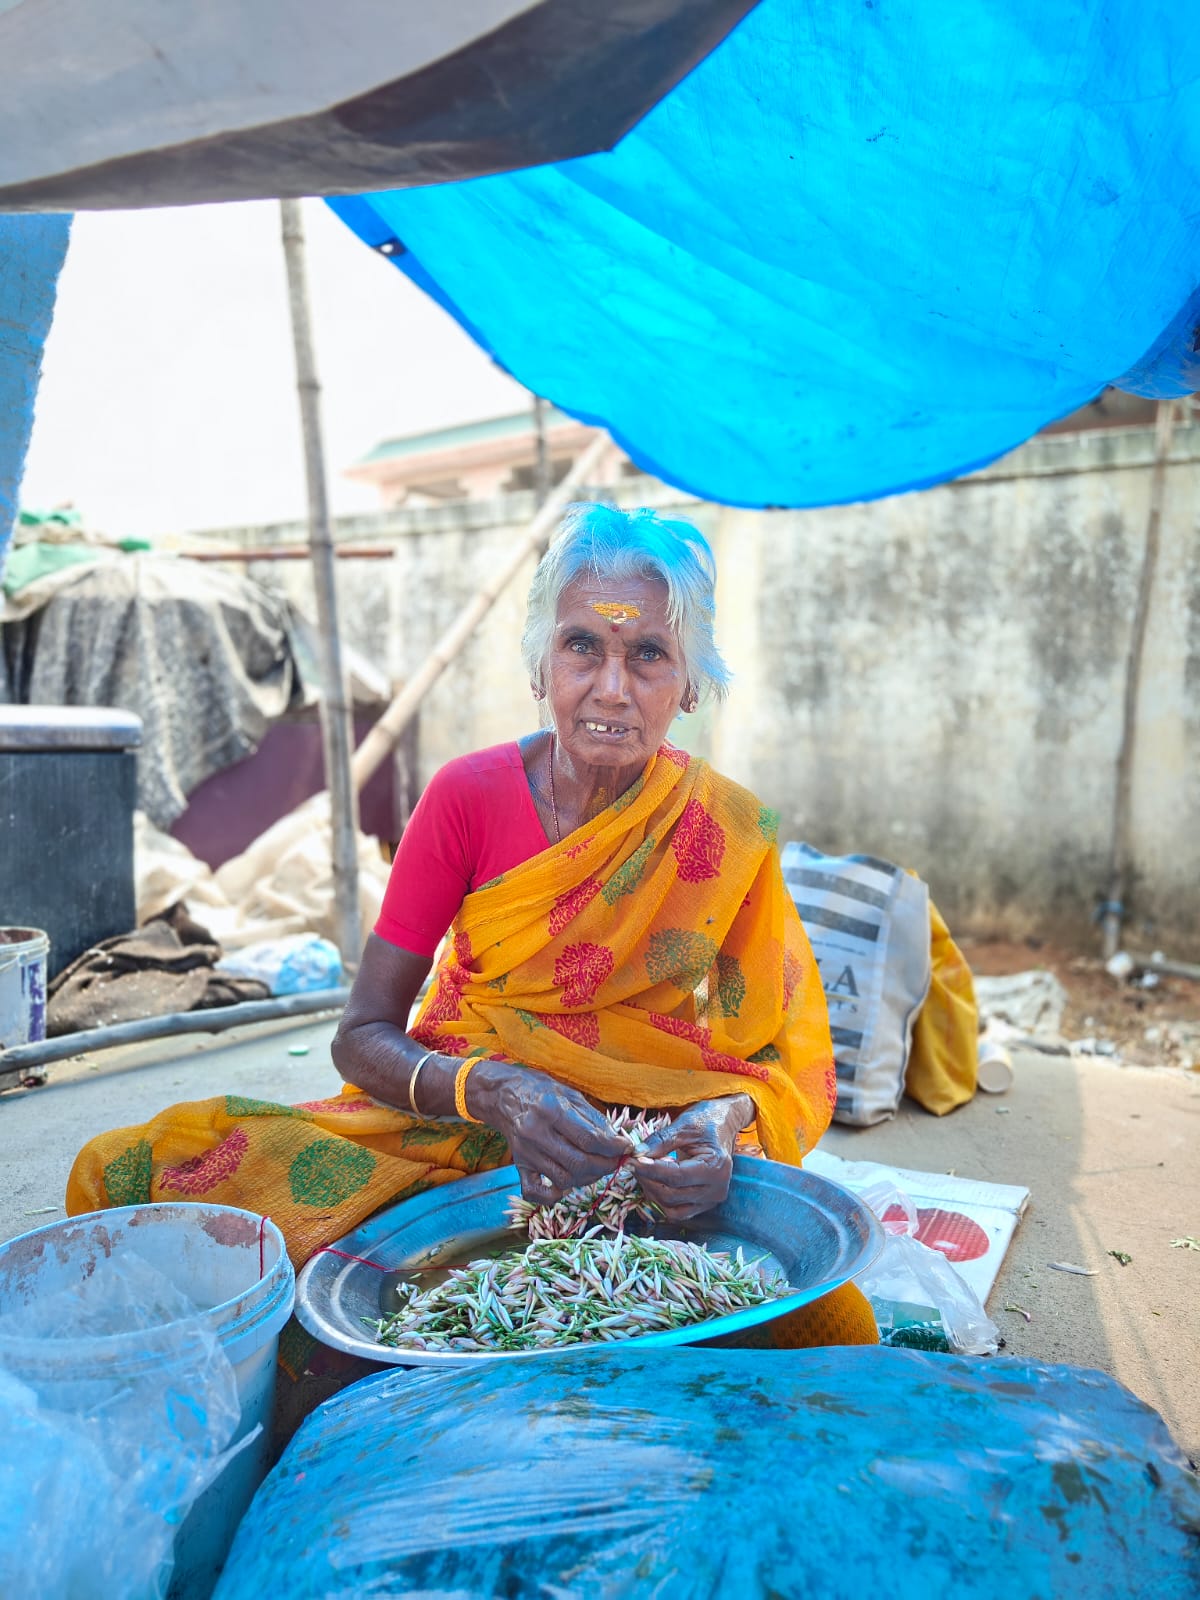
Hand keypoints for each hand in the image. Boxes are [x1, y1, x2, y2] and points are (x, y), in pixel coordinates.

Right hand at [469, 1061, 630, 1203]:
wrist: (503, 1094)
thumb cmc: (540, 1091)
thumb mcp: (570, 1094)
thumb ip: (593, 1119)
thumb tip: (616, 1140)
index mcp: (551, 1110)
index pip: (589, 1139)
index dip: (613, 1148)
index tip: (627, 1148)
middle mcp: (536, 1133)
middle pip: (579, 1163)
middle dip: (605, 1166)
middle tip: (616, 1161)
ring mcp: (526, 1152)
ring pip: (564, 1178)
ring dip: (587, 1178)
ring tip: (597, 1167)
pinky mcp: (519, 1165)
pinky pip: (535, 1192)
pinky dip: (554, 1196)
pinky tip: (566, 1185)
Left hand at [633, 1096, 752, 1222]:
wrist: (723, 1125)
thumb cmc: (705, 1121)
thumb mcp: (683, 1125)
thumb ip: (660, 1141)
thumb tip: (637, 1154)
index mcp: (715, 1167)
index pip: (676, 1176)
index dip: (650, 1170)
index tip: (631, 1161)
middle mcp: (716, 1189)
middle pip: (671, 1195)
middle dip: (647, 1180)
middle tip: (633, 1163)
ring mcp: (711, 1200)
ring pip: (672, 1208)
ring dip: (652, 1192)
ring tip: (644, 1171)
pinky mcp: (704, 1204)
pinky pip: (677, 1212)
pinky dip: (662, 1201)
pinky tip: (655, 1182)